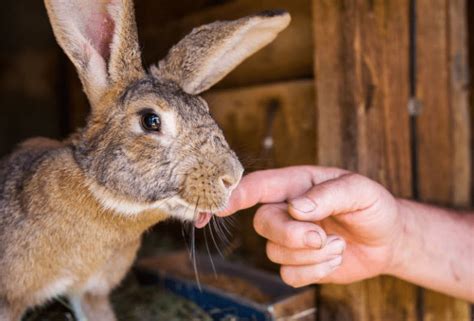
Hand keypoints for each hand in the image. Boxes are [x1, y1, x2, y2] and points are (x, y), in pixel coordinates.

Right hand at [219, 166, 403, 286]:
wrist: (387, 240)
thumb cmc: (372, 207)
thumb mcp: (359, 190)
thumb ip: (328, 194)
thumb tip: (296, 208)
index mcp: (297, 184)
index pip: (259, 186)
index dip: (236, 194)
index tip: (221, 206)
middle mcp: (287, 210)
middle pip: (263, 223)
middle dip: (290, 235)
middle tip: (321, 237)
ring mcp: (290, 238)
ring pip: (275, 252)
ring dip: (312, 255)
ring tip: (338, 244)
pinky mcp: (298, 264)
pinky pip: (289, 275)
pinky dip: (314, 271)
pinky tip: (334, 259)